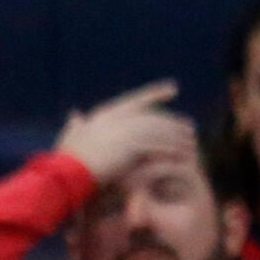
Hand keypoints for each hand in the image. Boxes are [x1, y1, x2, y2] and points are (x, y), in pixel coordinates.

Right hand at [56, 81, 194, 182]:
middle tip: (190, 126)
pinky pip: (159, 146)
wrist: (67, 172)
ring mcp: (124, 130)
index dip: (155, 92)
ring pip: (159, 129)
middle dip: (173, 120)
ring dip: (177, 136)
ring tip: (192, 143)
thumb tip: (74, 114)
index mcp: (103, 114)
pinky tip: (184, 155)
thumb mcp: (70, 137)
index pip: (135, 99)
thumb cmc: (67, 159)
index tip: (173, 88)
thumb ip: (75, 125)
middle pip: (152, 115)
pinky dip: (173, 149)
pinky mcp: (131, 146)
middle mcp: (116, 118)